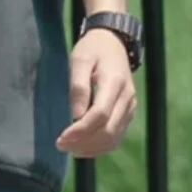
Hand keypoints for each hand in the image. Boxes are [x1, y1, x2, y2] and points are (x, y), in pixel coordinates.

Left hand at [55, 28, 137, 157]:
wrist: (113, 42)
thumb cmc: (92, 49)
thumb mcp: (79, 59)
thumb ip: (78, 86)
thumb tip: (76, 116)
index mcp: (115, 83)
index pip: (100, 115)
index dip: (81, 131)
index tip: (62, 138)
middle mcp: (127, 98)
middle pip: (108, 131)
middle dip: (84, 143)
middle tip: (61, 145)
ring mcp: (130, 107)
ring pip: (115, 138)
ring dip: (92, 148)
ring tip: (69, 149)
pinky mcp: (128, 113)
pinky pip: (117, 136)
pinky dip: (101, 145)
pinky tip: (83, 146)